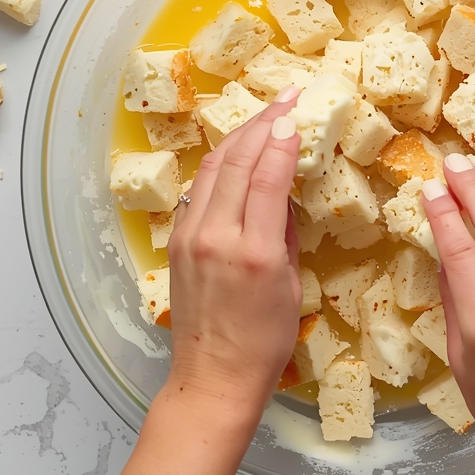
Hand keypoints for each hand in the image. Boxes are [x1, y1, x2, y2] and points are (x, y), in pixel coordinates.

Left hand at [165, 86, 301, 427]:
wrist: (213, 378)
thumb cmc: (264, 342)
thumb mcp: (290, 285)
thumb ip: (284, 231)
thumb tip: (281, 189)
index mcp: (252, 252)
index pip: (266, 177)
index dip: (284, 139)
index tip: (299, 112)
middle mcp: (213, 236)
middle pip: (235, 161)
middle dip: (263, 122)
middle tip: (287, 96)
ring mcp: (188, 236)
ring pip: (211, 168)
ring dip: (239, 135)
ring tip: (264, 112)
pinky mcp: (175, 242)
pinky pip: (198, 189)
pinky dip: (219, 162)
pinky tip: (235, 150)